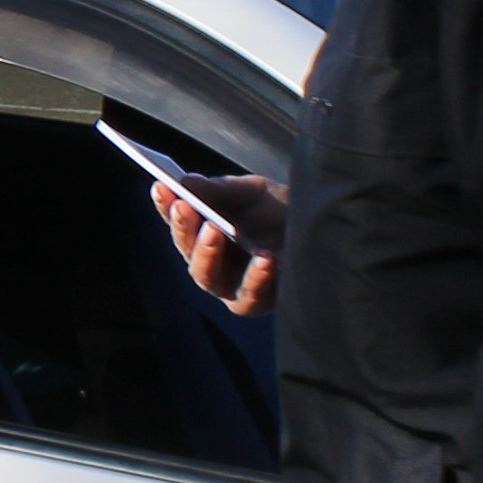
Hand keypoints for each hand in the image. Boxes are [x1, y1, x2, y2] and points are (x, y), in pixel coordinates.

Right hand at [151, 176, 286, 317]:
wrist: (320, 228)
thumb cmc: (277, 211)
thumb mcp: (250, 192)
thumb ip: (220, 190)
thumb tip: (186, 182)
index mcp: (204, 234)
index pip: (178, 222)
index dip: (166, 205)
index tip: (162, 186)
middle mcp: (213, 264)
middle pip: (188, 252)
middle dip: (183, 229)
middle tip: (185, 206)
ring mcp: (234, 286)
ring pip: (208, 279)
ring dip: (207, 255)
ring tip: (215, 229)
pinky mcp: (262, 300)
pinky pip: (251, 296)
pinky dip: (254, 278)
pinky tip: (263, 257)